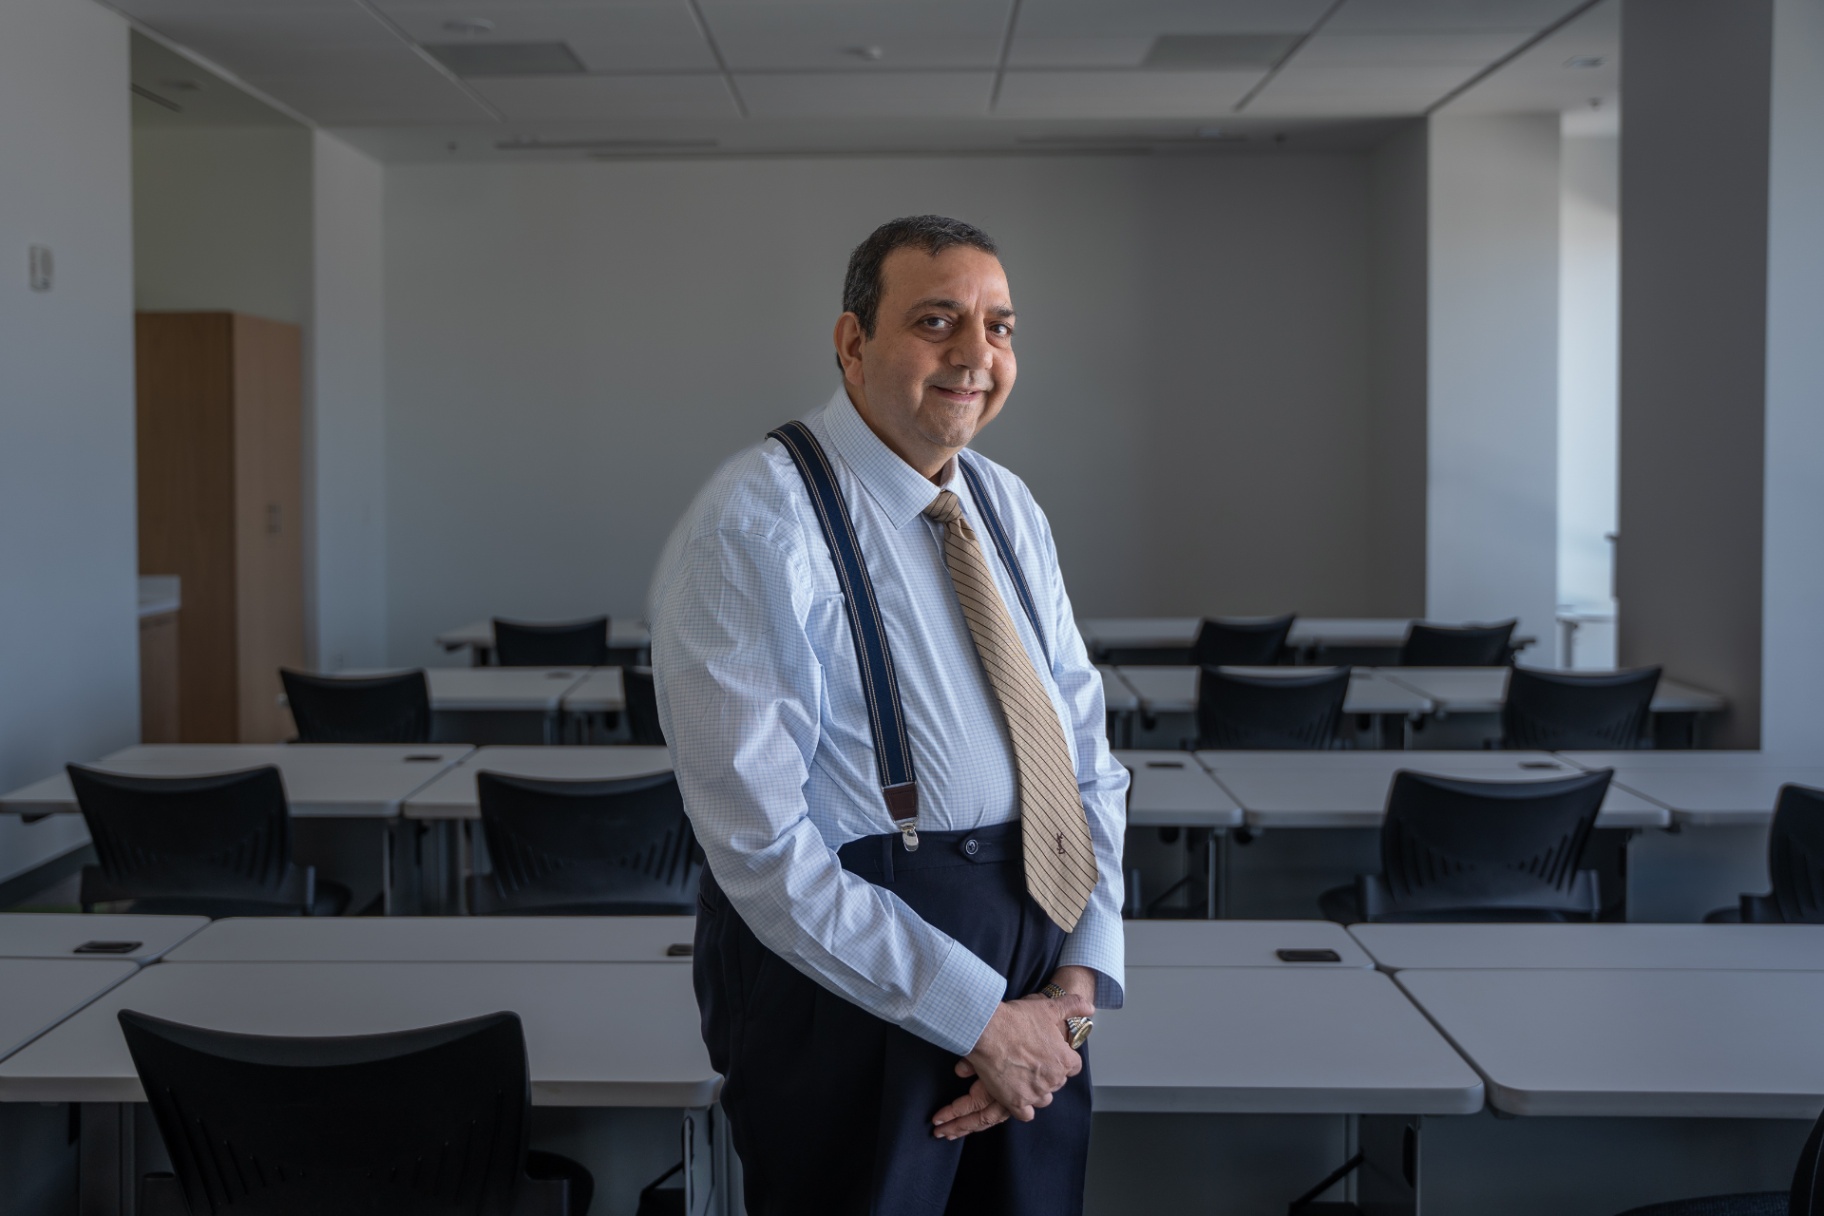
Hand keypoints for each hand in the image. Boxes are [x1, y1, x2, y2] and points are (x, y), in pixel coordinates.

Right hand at [932, 968, 1096, 1138]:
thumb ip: (1073, 1006)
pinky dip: (1023, 1107)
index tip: (1051, 1052)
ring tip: (1023, 1077)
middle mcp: (1053, 1080)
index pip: (1074, 1067)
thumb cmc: (1017, 1019)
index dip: (1063, 1059)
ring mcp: (1034, 1093)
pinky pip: (1026, 1114)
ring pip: (1044, 1099)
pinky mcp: (1016, 1102)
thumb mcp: (1049, 1007)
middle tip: (1033, 1061)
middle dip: (1049, 1074)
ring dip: (1037, 1091)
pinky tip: (1015, 1095)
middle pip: (1058, 1082)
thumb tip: (1090, 1008)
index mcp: (1064, 1060)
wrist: (987, 1031)